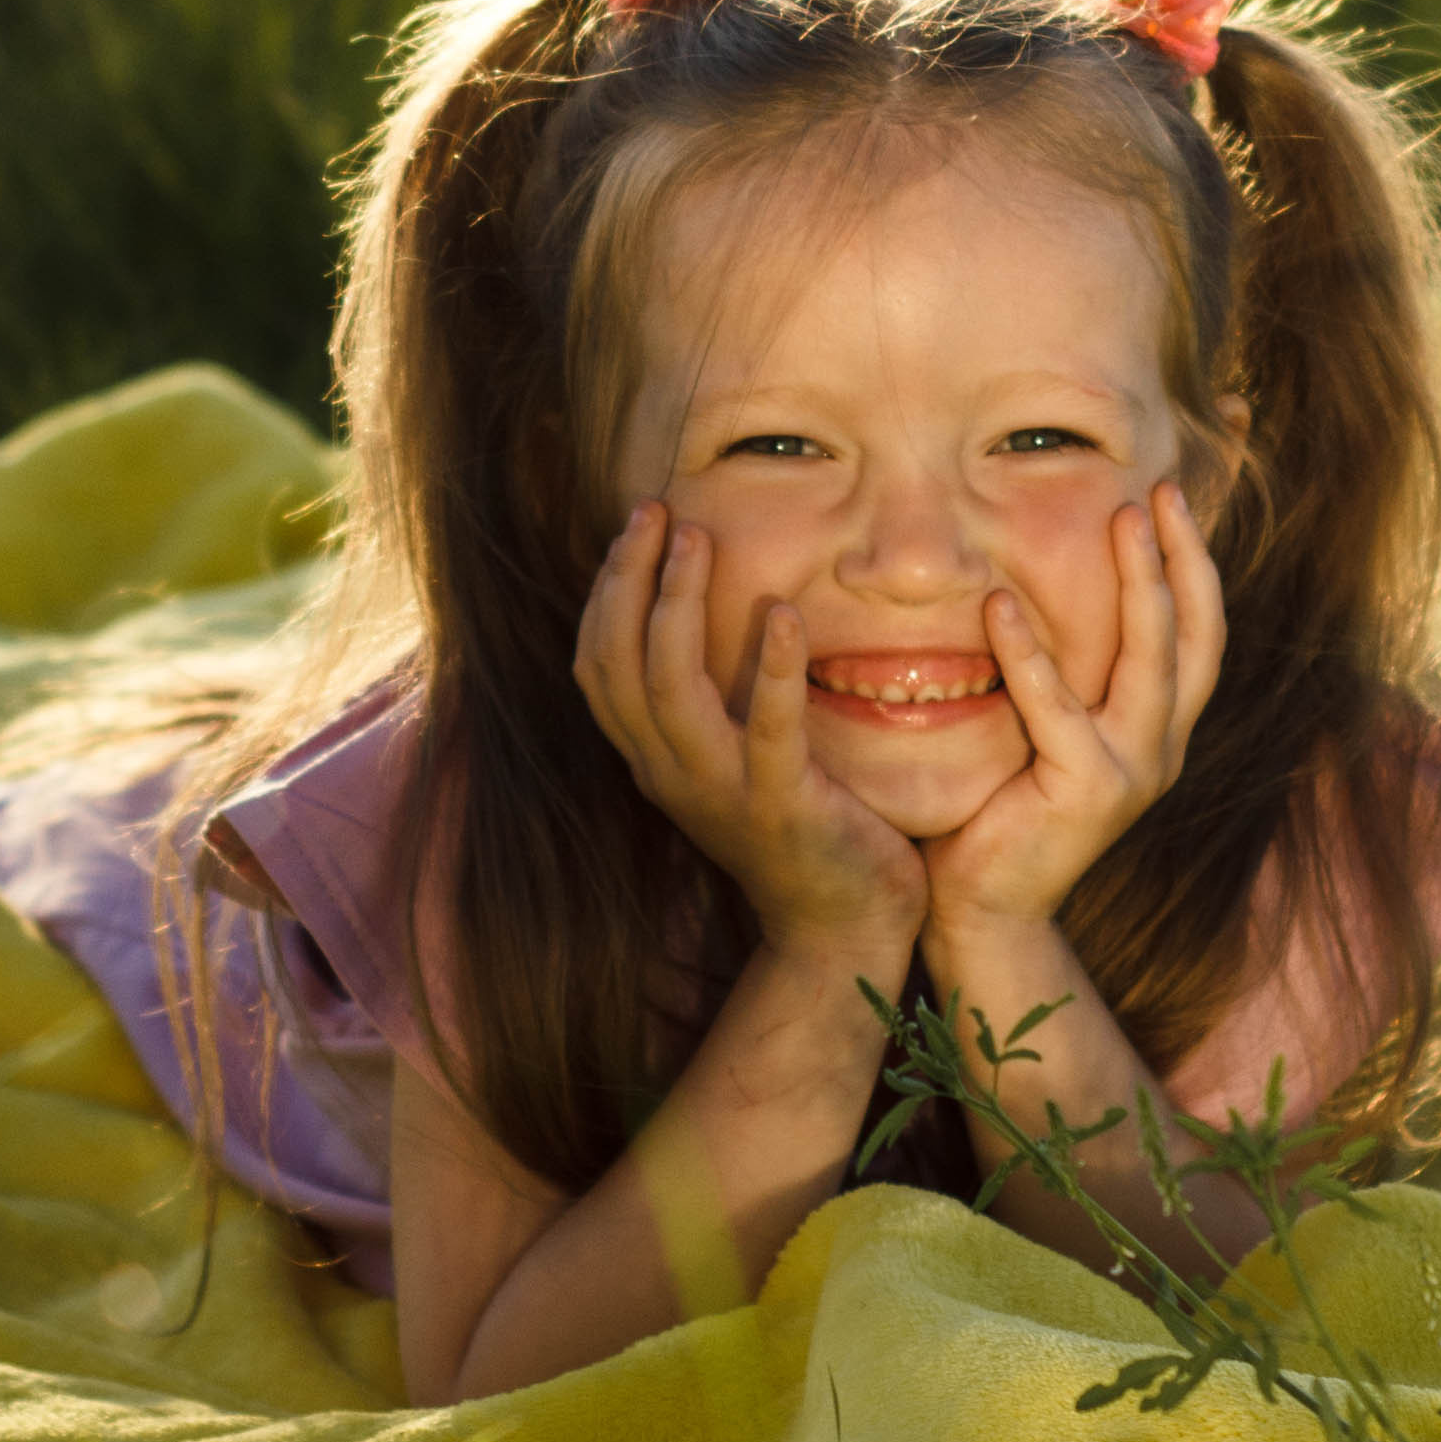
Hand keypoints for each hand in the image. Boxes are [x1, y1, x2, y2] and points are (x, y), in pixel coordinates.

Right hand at [573, 502, 929, 963]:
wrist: (843, 928)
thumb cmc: (801, 830)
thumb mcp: (732, 762)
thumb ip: (710, 704)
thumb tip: (703, 618)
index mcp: (654, 760)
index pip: (597, 665)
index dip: (606, 592)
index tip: (638, 527)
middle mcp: (669, 774)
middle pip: (617, 663)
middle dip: (628, 578)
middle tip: (655, 513)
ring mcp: (721, 792)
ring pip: (669, 686)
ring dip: (679, 604)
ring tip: (700, 541)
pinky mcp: (782, 806)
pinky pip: (766, 729)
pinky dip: (770, 668)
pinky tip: (783, 613)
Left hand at [921, 481, 1224, 933]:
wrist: (983, 906)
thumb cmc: (999, 805)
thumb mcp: (1042, 726)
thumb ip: (1058, 668)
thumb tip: (1025, 576)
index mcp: (1159, 729)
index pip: (1197, 633)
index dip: (1193, 565)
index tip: (1170, 497)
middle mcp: (1161, 747)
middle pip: (1195, 636)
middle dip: (1184, 557)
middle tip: (1161, 491)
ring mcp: (1133, 772)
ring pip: (1152, 661)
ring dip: (1140, 585)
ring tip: (1121, 519)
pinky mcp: (1087, 793)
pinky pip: (1059, 710)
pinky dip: (1029, 656)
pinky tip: (998, 606)